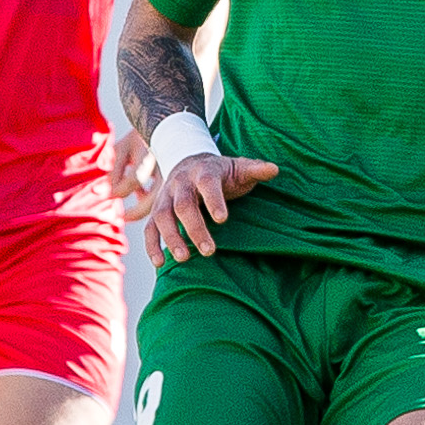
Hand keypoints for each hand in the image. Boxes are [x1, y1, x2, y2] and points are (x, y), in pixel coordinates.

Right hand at [139, 144, 278, 263]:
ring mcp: (166, 197)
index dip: (213, 200)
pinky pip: (150, 228)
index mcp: (204, 171)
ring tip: (184, 258)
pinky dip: (152, 245)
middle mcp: (181, 183)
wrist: (189, 161)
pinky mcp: (157, 211)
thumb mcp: (238, 167)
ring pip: (162, 216)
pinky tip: (160, 263)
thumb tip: (275, 169)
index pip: (207, 183)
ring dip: (171, 238)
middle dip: (194, 228)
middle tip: (209, 250)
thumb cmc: (221, 172)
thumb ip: (255, 169)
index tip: (222, 219)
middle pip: (183, 204)